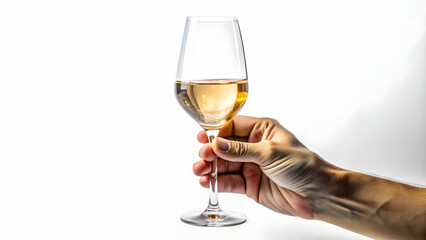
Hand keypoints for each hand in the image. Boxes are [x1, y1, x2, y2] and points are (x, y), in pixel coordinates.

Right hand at [193, 116, 341, 218]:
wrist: (317, 194)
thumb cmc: (303, 166)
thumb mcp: (270, 153)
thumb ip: (241, 150)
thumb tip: (218, 144)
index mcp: (262, 130)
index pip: (232, 127)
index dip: (216, 132)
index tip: (203, 138)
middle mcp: (255, 147)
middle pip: (225, 147)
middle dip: (211, 152)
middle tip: (203, 157)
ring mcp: (251, 166)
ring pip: (224, 165)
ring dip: (211, 168)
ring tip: (200, 171)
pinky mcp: (251, 185)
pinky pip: (230, 182)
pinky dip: (218, 182)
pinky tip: (208, 182)